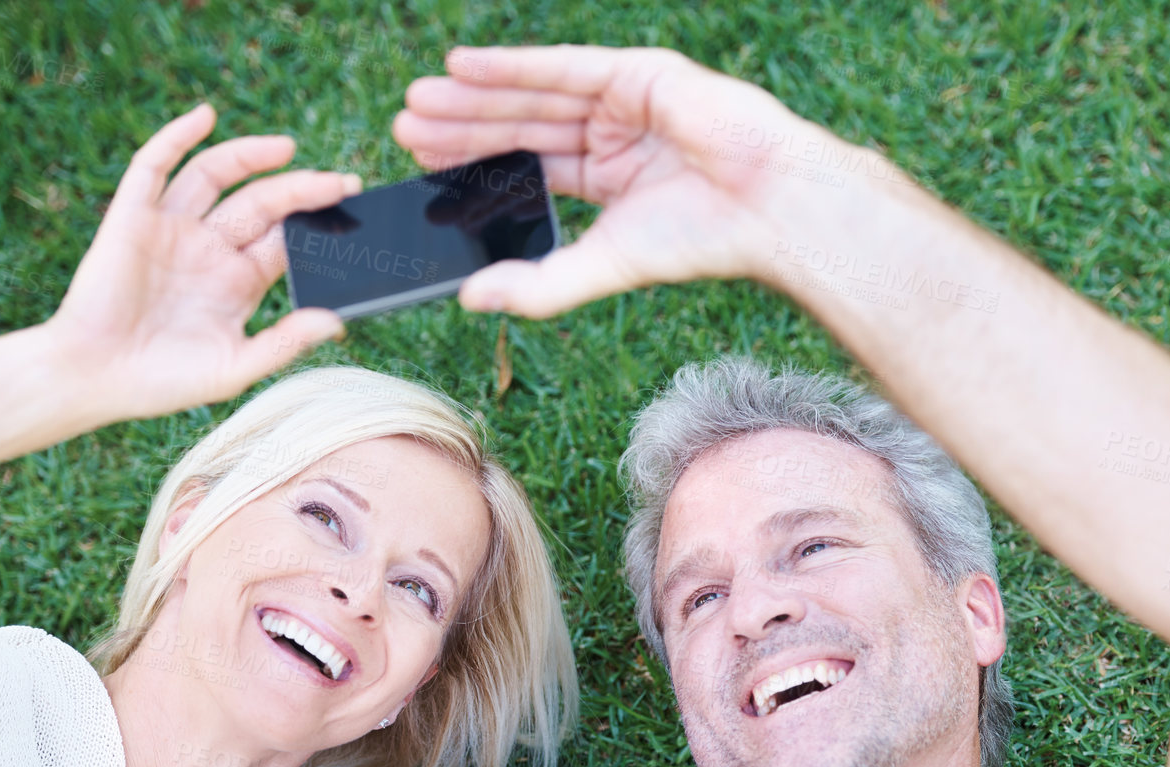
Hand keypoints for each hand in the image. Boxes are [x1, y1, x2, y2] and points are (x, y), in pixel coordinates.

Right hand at [44, 103, 359, 423]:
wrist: (94, 379)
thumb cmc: (164, 382)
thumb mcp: (236, 367)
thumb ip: (286, 342)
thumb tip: (339, 322)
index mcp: (238, 281)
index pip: (284, 240)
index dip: (316, 222)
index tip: (351, 211)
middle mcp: (208, 249)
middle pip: (260, 204)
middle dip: (300, 189)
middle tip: (341, 181)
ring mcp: (171, 229)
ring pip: (215, 176)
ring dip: (249, 155)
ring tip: (287, 148)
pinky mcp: (132, 217)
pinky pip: (155, 165)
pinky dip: (178, 137)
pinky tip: (206, 116)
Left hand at [393, 45, 852, 317]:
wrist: (766, 207)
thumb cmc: (700, 240)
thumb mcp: (604, 266)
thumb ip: (540, 283)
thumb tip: (470, 298)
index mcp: (607, 180)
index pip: (528, 169)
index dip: (477, 167)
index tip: (423, 168)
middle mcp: (612, 136)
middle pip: (521, 128)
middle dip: (463, 128)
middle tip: (403, 129)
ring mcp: (623, 100)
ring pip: (533, 97)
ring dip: (474, 97)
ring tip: (417, 102)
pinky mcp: (635, 72)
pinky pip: (561, 67)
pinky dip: (511, 66)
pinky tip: (462, 67)